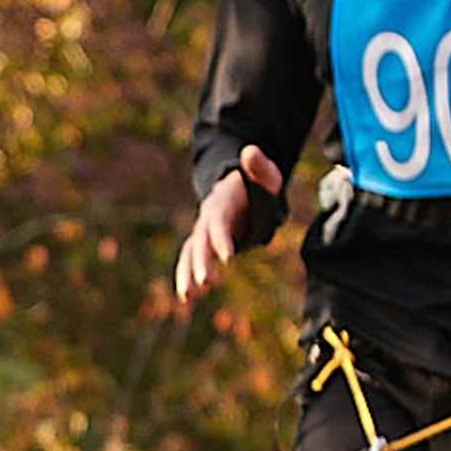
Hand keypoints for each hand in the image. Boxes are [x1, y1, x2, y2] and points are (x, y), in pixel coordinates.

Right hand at [174, 146, 283, 304]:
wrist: (235, 187)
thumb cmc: (256, 185)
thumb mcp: (265, 174)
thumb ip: (259, 167)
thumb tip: (250, 151)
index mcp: (222, 203)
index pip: (219, 222)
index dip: (222, 239)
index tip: (228, 258)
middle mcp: (207, 219)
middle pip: (200, 241)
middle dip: (201, 262)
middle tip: (205, 282)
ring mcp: (202, 232)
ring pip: (190, 253)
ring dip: (187, 275)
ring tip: (187, 297)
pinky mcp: (203, 244)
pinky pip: (191, 261)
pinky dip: (186, 278)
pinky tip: (186, 299)